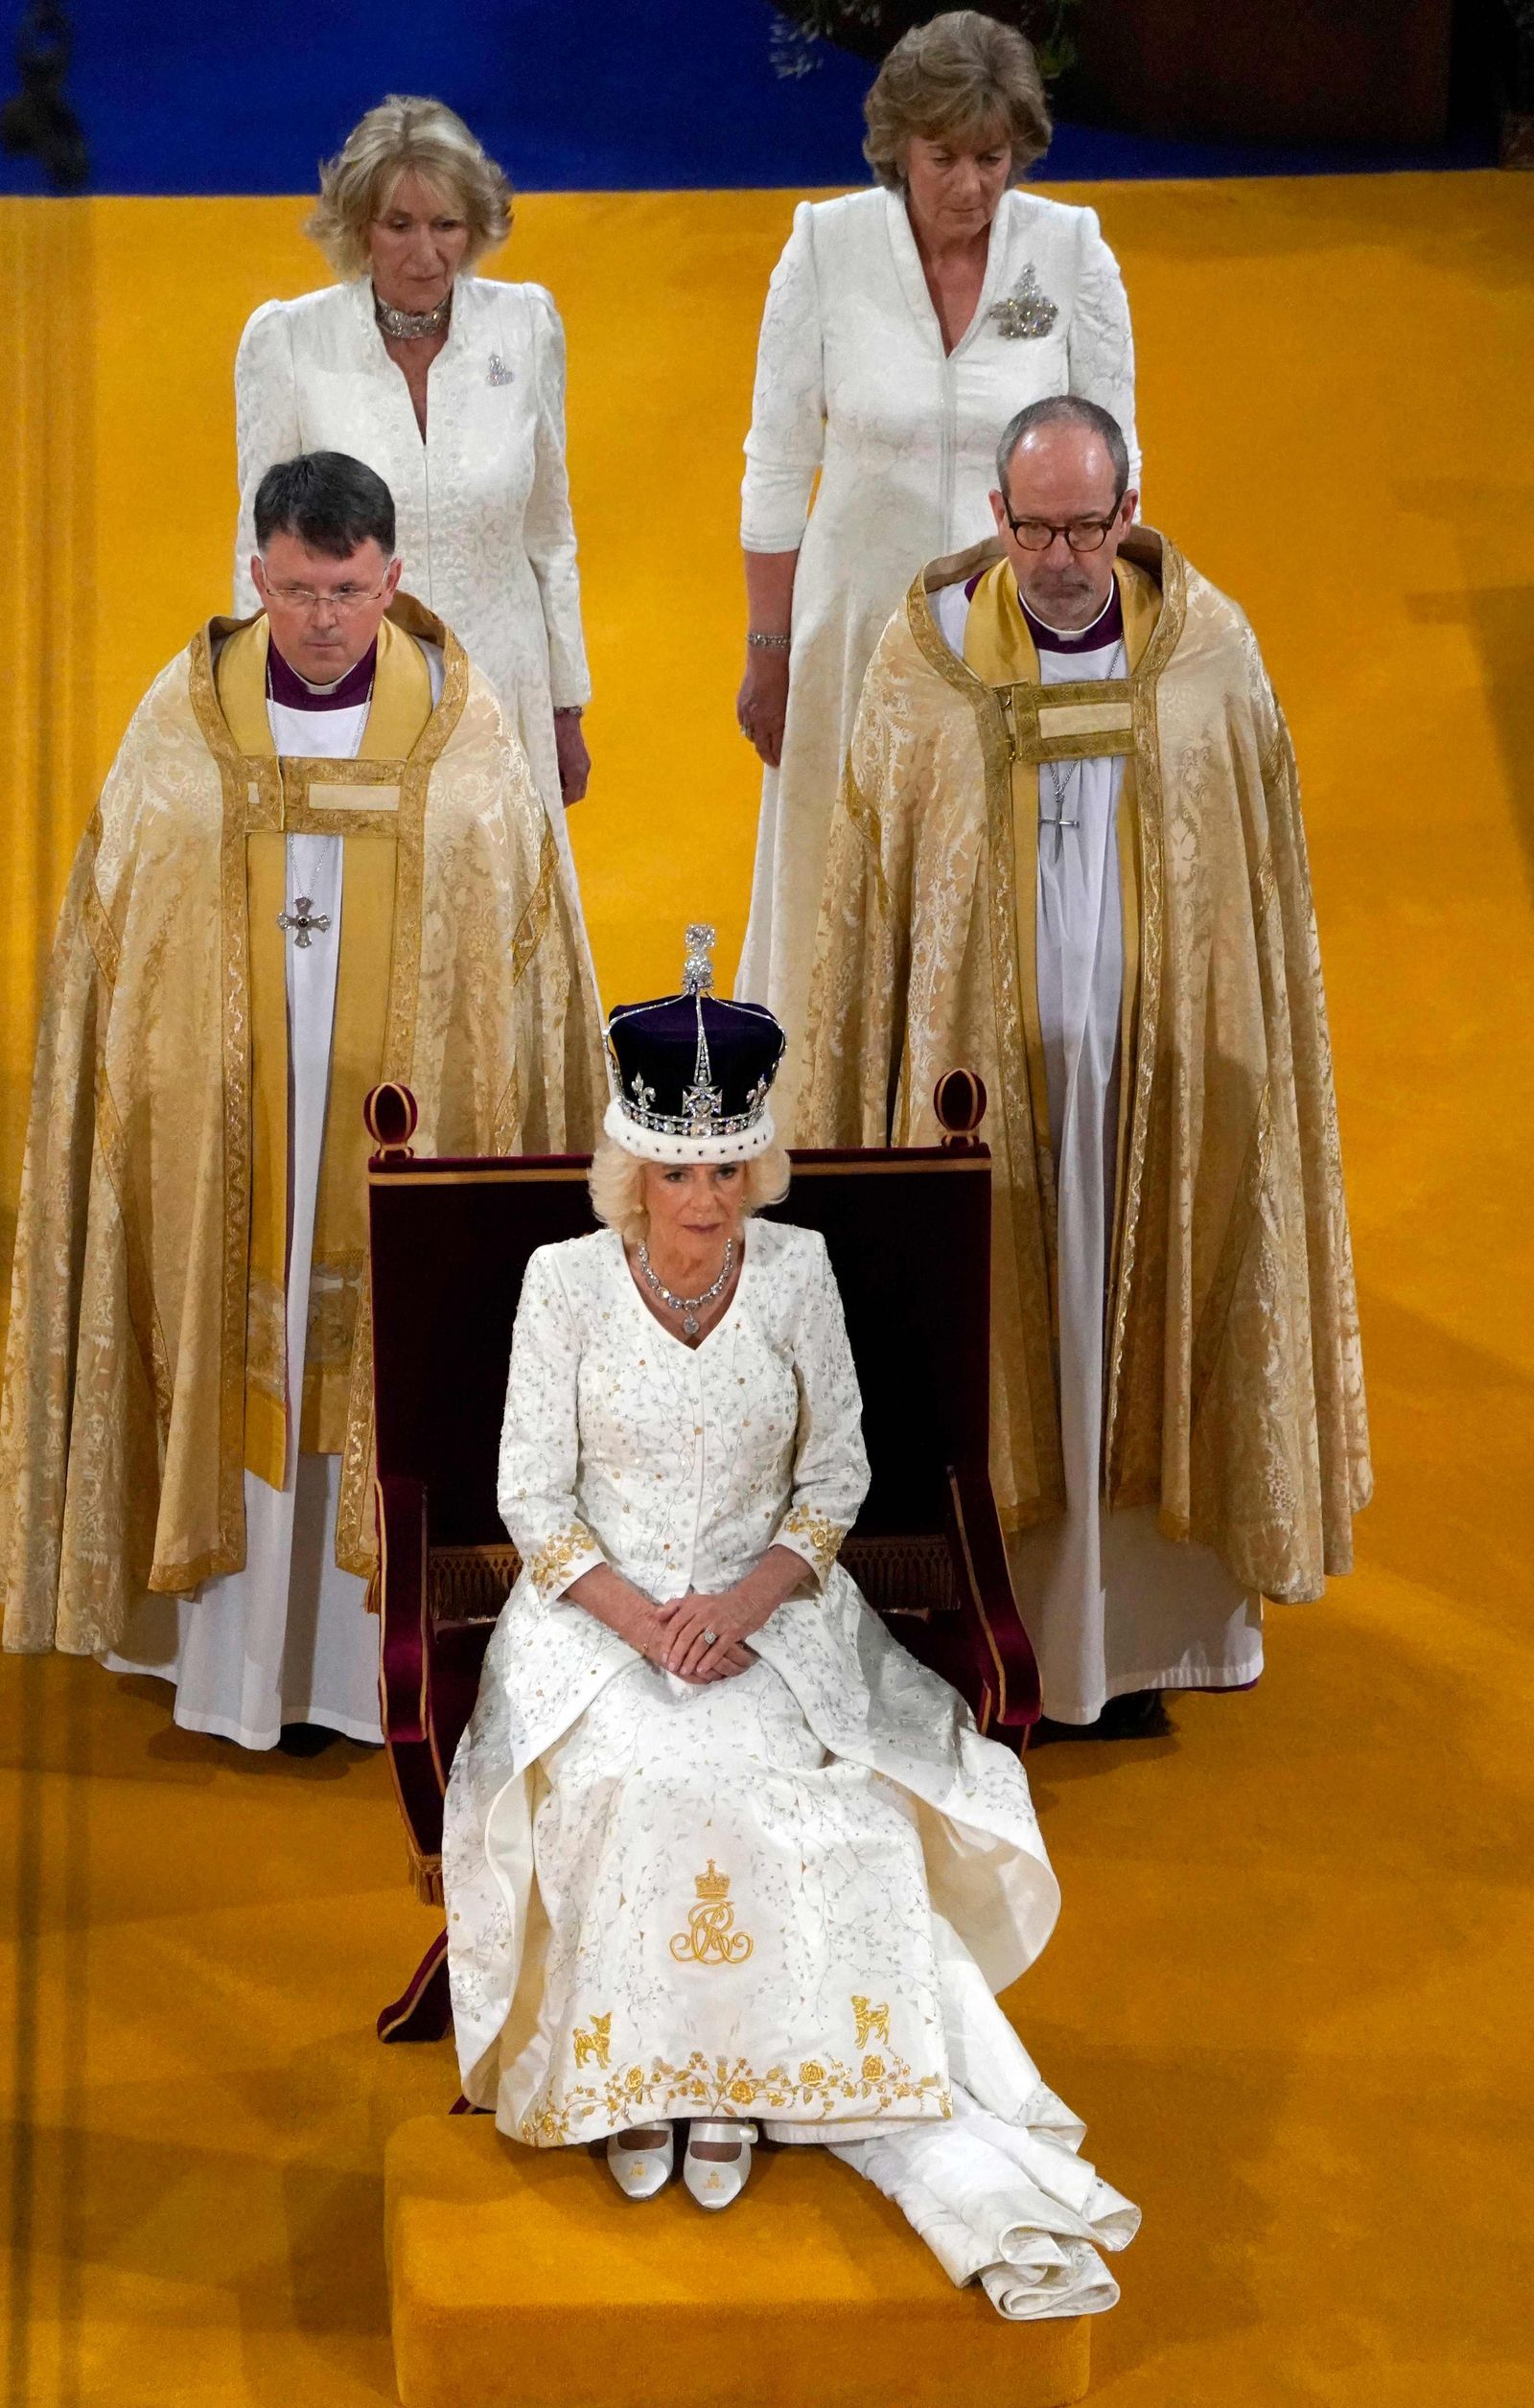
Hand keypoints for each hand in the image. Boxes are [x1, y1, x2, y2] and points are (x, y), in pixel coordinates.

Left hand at [554, 710, 589, 805]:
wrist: (562, 712)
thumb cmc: (551, 735)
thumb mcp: (546, 758)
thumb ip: (547, 776)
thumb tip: (544, 790)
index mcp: (576, 771)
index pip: (573, 796)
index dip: (562, 804)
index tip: (549, 806)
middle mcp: (584, 769)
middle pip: (579, 793)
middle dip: (567, 798)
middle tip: (551, 799)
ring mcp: (585, 762)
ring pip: (579, 784)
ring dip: (568, 788)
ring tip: (552, 787)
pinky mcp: (582, 756)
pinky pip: (578, 775)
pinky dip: (570, 780)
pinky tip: (556, 774)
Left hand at [646, 1600, 753, 1682]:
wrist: (749, 1600)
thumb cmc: (719, 1604)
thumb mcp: (696, 1600)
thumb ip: (674, 1606)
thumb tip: (656, 1616)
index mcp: (694, 1605)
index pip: (675, 1625)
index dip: (668, 1642)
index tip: (663, 1656)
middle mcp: (705, 1613)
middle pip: (686, 1636)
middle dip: (677, 1654)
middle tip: (672, 1668)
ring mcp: (719, 1622)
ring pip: (700, 1644)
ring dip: (691, 1660)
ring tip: (685, 1671)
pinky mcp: (733, 1631)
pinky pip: (718, 1648)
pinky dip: (709, 1660)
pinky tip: (701, 1669)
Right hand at [735, 650, 789, 769]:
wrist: (768, 656)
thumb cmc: (786, 675)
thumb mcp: (791, 700)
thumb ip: (787, 718)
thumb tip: (787, 732)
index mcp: (775, 720)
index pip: (775, 748)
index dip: (777, 757)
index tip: (780, 762)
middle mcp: (760, 720)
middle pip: (761, 746)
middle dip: (767, 755)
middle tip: (772, 761)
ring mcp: (748, 713)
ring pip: (751, 736)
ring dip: (758, 741)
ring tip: (764, 744)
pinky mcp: (741, 704)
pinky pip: (743, 724)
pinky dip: (749, 728)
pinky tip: (754, 728)